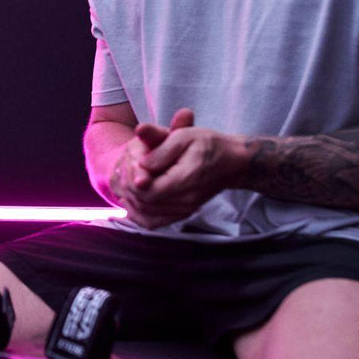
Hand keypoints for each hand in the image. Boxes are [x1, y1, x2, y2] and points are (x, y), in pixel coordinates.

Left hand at [119, 109, 237, 228]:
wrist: (230, 163)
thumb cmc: (208, 145)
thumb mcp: (185, 136)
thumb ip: (162, 147)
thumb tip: (140, 163)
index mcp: (187, 179)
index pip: (149, 190)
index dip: (134, 179)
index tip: (132, 162)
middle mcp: (186, 201)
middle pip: (144, 203)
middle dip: (129, 187)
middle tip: (127, 168)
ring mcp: (184, 210)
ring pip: (145, 214)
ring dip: (131, 198)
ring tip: (129, 179)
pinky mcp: (181, 214)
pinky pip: (152, 222)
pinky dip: (138, 212)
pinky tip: (133, 197)